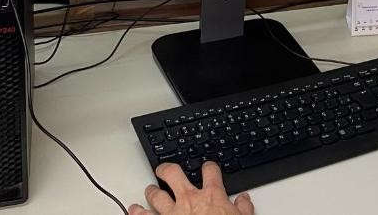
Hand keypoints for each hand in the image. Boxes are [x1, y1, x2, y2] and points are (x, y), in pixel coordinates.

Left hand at [128, 162, 253, 214]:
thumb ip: (243, 208)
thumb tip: (244, 200)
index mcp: (212, 196)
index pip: (210, 171)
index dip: (209, 167)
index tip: (207, 168)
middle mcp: (189, 199)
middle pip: (174, 174)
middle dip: (167, 170)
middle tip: (164, 170)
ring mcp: (172, 213)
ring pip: (156, 195)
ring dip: (151, 192)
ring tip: (149, 190)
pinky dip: (137, 212)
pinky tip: (133, 210)